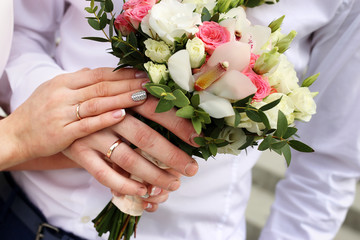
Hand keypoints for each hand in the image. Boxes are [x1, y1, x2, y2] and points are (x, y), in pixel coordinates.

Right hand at [1, 67, 147, 168]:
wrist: (15, 135)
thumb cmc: (38, 112)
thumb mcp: (53, 89)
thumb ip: (76, 81)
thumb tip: (95, 71)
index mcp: (64, 82)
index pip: (98, 74)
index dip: (121, 73)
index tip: (142, 72)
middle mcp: (63, 95)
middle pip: (101, 87)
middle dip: (128, 83)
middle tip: (150, 82)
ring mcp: (62, 114)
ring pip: (96, 103)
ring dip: (121, 98)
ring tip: (142, 95)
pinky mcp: (62, 134)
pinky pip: (86, 125)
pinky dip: (105, 119)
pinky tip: (122, 114)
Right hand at [63, 97, 199, 196]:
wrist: (56, 109)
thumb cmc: (96, 101)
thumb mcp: (114, 91)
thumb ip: (137, 92)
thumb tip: (171, 94)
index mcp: (122, 97)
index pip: (155, 108)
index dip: (177, 123)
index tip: (197, 138)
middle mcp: (109, 115)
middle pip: (145, 136)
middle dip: (171, 154)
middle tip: (191, 168)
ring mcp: (93, 135)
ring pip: (128, 159)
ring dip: (153, 174)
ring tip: (173, 184)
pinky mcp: (80, 152)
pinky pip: (103, 173)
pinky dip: (124, 184)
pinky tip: (142, 192)